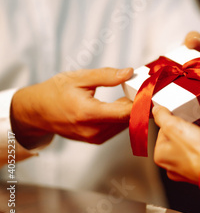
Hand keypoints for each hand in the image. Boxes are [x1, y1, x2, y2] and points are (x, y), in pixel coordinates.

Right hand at [10, 68, 133, 148]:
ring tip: (133, 94)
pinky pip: (117, 128)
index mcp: (87, 113)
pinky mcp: (96, 140)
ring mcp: (94, 138)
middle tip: (143, 88)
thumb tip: (129, 73)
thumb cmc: (55, 92)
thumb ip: (106, 76)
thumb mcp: (79, 78)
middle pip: (128, 119)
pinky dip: (122, 117)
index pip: (125, 112)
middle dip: (139, 104)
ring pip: (125, 125)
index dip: (141, 102)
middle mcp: (92, 130)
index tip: (150, 91)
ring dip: (131, 111)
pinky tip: (121, 104)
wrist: (37, 111)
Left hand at [153, 105, 199, 183]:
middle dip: (187, 130)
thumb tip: (156, 110)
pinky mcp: (197, 170)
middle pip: (176, 138)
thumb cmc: (197, 151)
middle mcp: (169, 165)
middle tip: (195, 127)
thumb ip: (163, 116)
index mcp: (160, 155)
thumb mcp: (175, 126)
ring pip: (188, 145)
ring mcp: (184, 170)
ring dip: (196, 137)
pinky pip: (198, 153)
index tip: (184, 120)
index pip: (163, 130)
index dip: (175, 122)